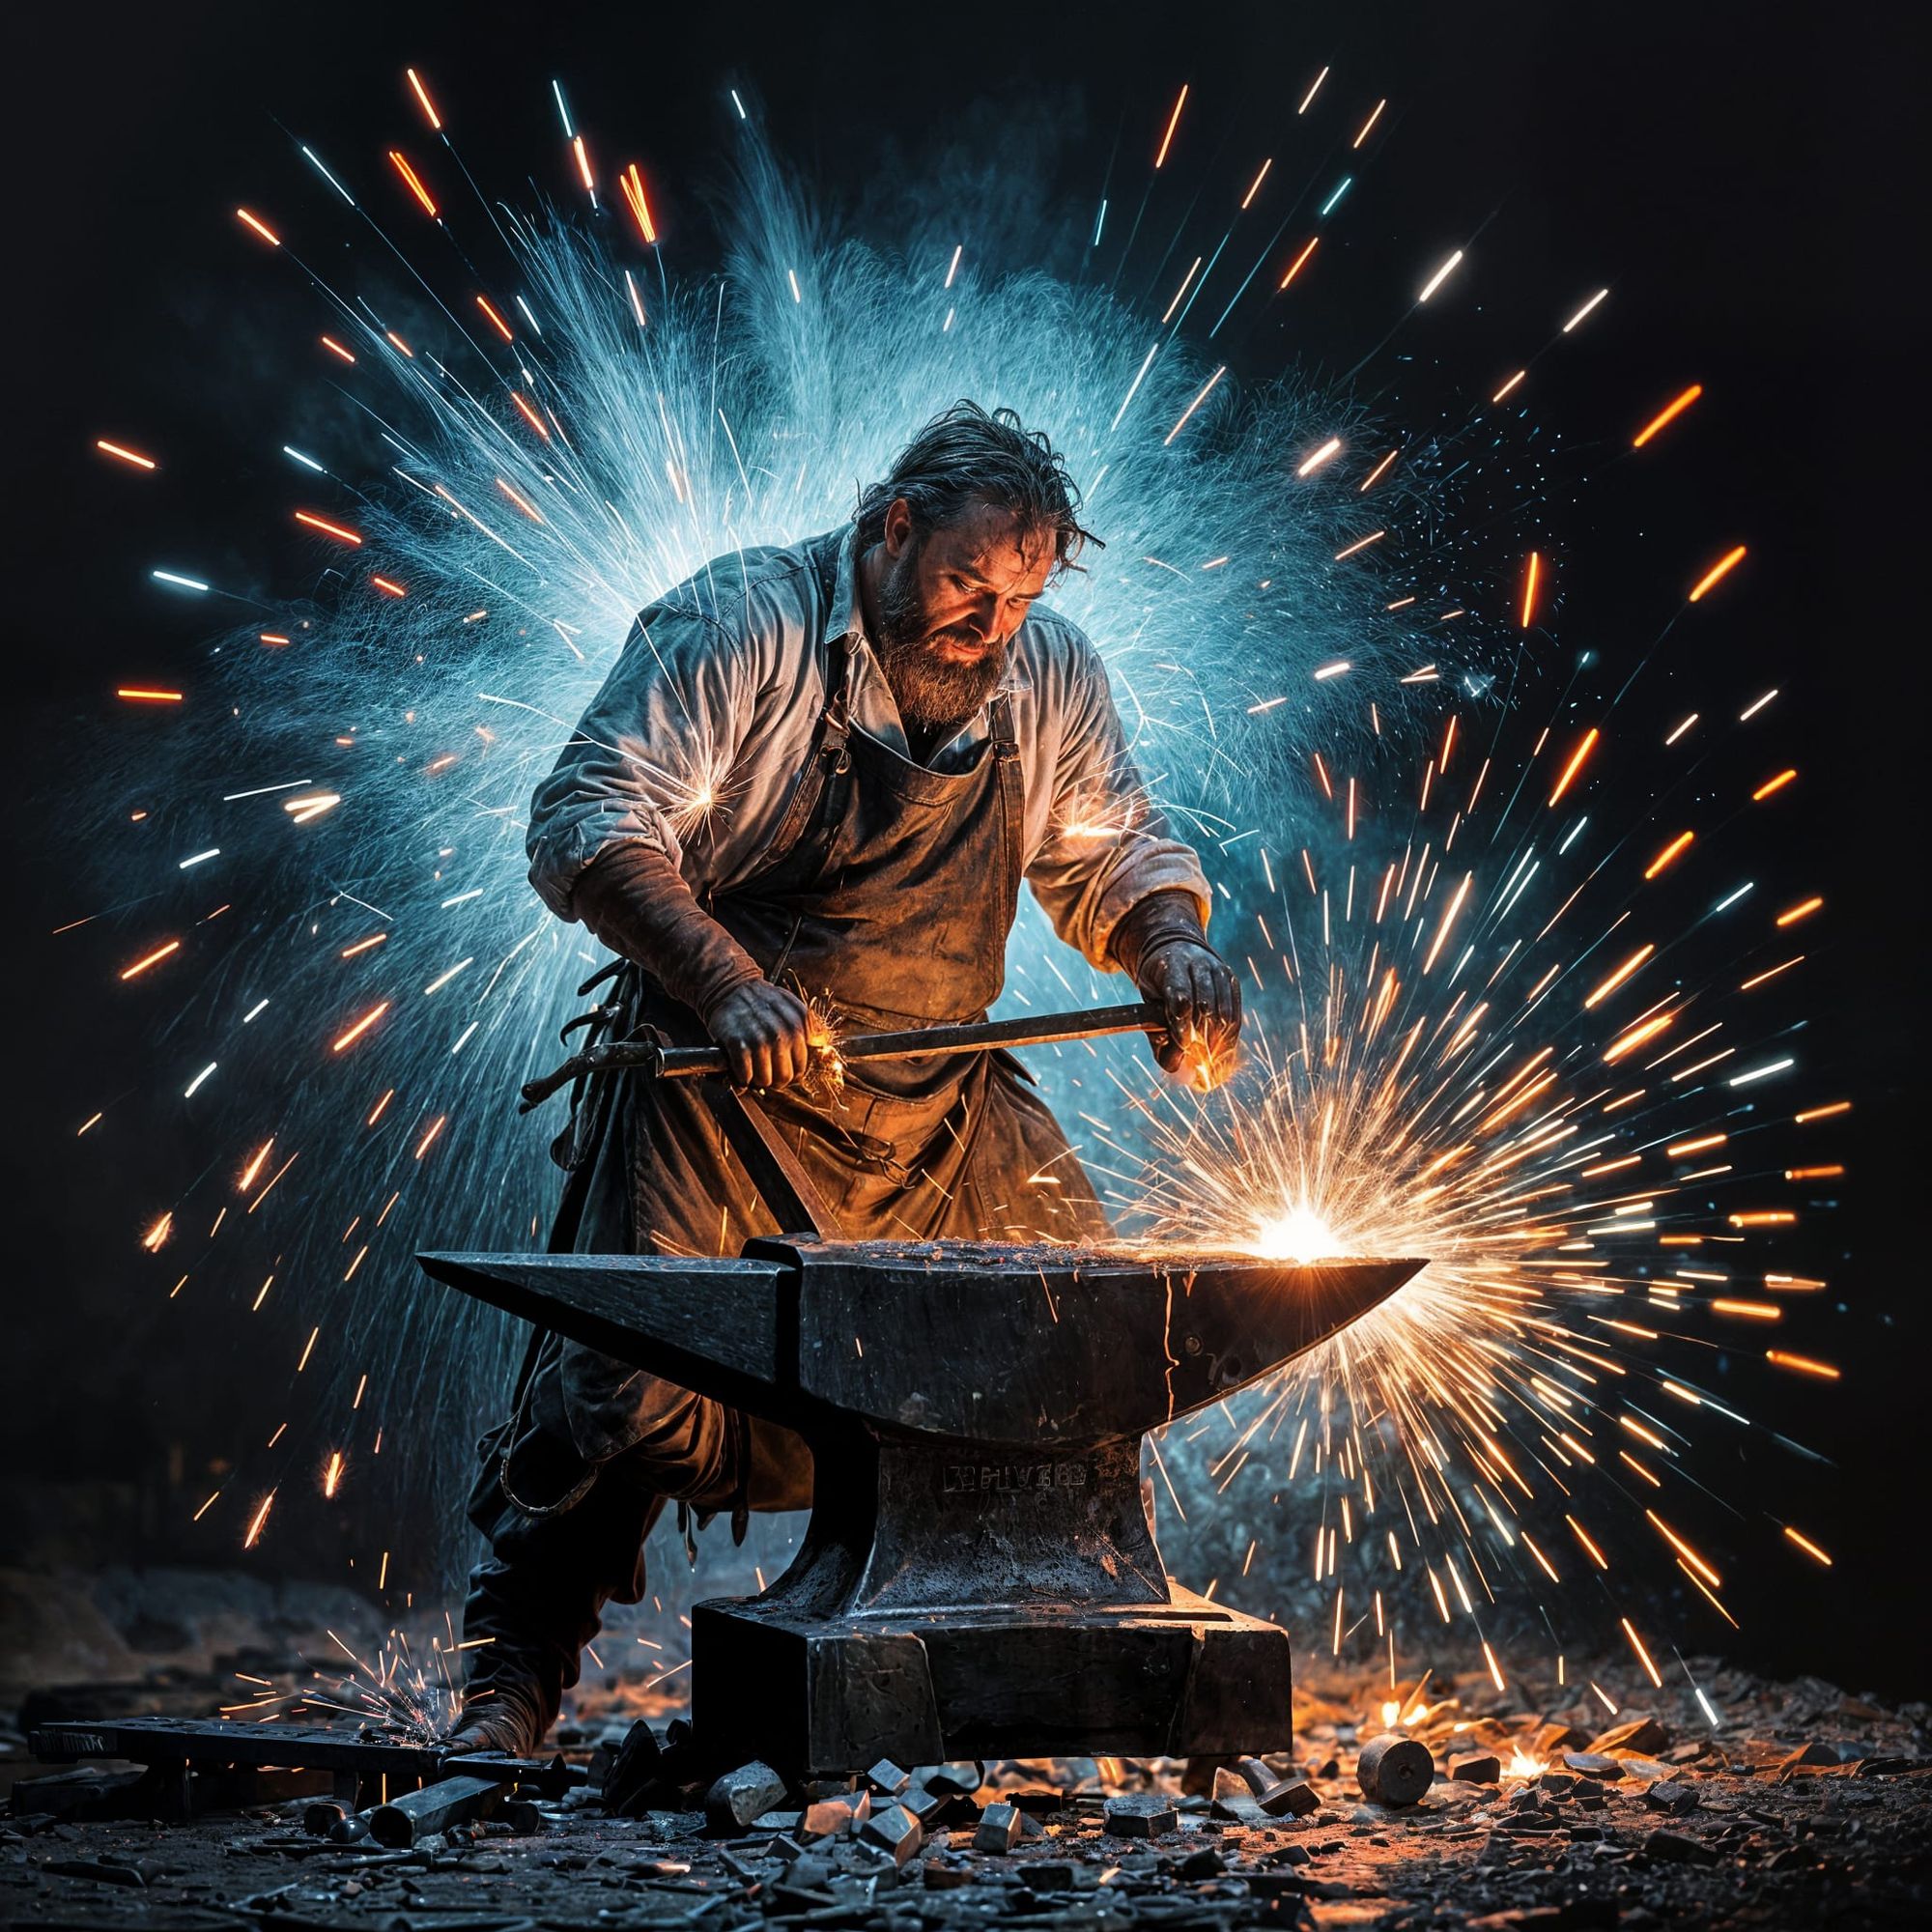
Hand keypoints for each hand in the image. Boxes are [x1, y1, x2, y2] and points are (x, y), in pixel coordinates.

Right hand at [707, 980, 814, 1089]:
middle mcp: (780, 1035)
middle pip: (784, 1077)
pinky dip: (742, 1076)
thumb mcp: (793, 1006)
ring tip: (754, 1067)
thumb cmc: (762, 1000)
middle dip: (775, 1079)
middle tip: (767, 1071)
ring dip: (758, 1078)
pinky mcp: (738, 1045)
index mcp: (796, 1027)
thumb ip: (809, 1025)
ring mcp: (759, 1041)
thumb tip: (821, 1043)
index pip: (801, 1067)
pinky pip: (745, 1076)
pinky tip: (741, 1066)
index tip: (782, 1069)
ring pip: (765, 1080)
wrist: (731, 989)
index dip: (791, 1073)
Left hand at [1138, 939, 1242, 1089]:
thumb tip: (1173, 1066)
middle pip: (1205, 1007)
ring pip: (1223, 1011)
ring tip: (1208, 1059)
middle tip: (1196, 1059)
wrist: (1176, 947)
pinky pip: (1235, 1013)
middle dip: (1201, 1037)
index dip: (1182, 1026)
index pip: (1181, 997)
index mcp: (1172, 964)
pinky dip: (1230, 1036)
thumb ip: (1156, 1034)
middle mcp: (1198, 964)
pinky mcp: (1231, 981)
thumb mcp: (1148, 1002)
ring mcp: (1218, 971)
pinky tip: (1221, 1051)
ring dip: (1216, 1040)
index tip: (1183, 1046)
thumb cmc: (1158, 981)